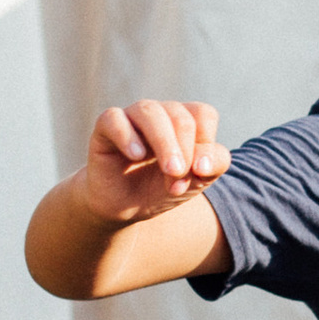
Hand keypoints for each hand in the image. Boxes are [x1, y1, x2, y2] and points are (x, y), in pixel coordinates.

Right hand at [83, 97, 227, 224]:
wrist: (125, 207)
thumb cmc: (162, 187)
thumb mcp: (196, 181)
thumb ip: (213, 166)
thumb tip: (203, 162)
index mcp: (186, 119)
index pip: (203, 115)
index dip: (205, 143)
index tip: (201, 173)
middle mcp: (160, 112)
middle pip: (180, 117)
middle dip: (184, 152)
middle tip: (178, 180)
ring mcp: (132, 117)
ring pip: (150, 112)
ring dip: (164, 143)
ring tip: (169, 171)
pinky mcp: (105, 127)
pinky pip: (114, 118)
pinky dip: (127, 136)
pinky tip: (136, 155)